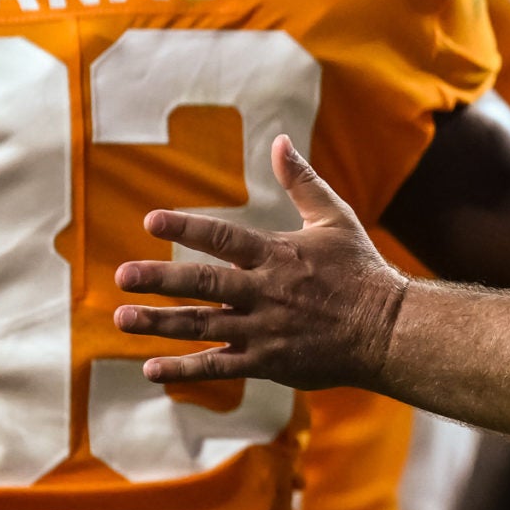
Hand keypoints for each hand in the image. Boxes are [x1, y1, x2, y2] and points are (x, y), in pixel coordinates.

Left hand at [114, 137, 409, 389]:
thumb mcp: (334, 219)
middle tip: (122, 276)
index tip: (151, 220)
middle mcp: (265, 292)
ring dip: (160, 323)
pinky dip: (184, 368)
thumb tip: (280, 141)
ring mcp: (264, 329)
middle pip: (203, 283)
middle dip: (159, 279)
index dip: (187, 227)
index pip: (224, 237)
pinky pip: (219, 365)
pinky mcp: (267, 362)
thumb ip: (301, 182)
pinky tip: (150, 368)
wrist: (387, 330)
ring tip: (123, 318)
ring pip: (203, 325)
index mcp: (277, 255)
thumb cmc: (360, 271)